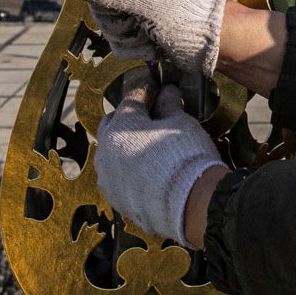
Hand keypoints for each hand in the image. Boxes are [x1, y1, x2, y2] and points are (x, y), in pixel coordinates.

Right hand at [81, 0, 227, 82]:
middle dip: (116, 21)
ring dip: (127, 38)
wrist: (211, 43)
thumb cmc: (185, 14)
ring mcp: (138, 3)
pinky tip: (154, 48)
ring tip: (150, 37)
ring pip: (108, 25)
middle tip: (136, 24)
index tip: (115, 6)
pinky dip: (134, 49)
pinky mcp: (141, 25)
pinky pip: (120, 40)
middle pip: (100, 1)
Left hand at [93, 104, 227, 249]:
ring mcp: (108, 178)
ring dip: (126, 147)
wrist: (189, 204)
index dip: (147, 92)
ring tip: (149, 148)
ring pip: (112, 154)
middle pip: (112, 125)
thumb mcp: (180, 123)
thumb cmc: (185, 157)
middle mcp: (106, 151)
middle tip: (151, 117)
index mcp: (120, 126)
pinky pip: (118, 179)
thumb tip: (166, 92)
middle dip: (129, 118)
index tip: (158, 89)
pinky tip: (147, 173)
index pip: (131, 100)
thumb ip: (168, 106)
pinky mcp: (115, 200)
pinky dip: (129, 172)